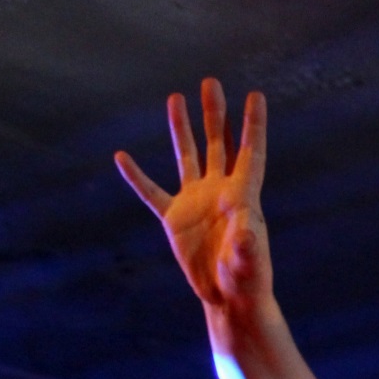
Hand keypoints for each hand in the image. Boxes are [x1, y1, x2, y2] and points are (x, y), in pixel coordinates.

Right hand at [116, 79, 272, 314]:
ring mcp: (195, 201)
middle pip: (218, 143)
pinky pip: (152, 192)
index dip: (253, 124)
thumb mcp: (249, 263)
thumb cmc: (247, 279)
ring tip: (175, 97)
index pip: (250, 152)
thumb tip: (246, 232)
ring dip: (181, 128)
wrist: (229, 297)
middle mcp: (220, 191)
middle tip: (211, 81)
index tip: (256, 95)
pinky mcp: (175, 219)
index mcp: (243, 196)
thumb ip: (248, 246)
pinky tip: (122, 157)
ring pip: (187, 156)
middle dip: (215, 113)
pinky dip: (136, 176)